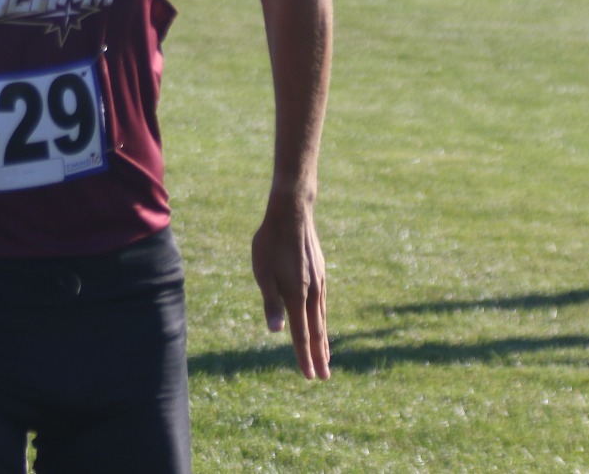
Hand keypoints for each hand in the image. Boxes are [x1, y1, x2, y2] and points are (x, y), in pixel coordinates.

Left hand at [252, 192, 329, 378]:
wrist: (293, 212)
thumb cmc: (270, 242)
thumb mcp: (263, 273)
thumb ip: (271, 303)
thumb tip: (277, 331)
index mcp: (297, 295)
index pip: (302, 335)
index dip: (305, 357)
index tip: (310, 377)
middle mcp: (313, 292)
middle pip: (317, 331)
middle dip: (319, 355)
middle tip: (324, 376)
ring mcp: (319, 282)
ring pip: (322, 317)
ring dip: (323, 339)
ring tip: (324, 355)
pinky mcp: (320, 272)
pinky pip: (322, 303)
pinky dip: (322, 319)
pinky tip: (320, 320)